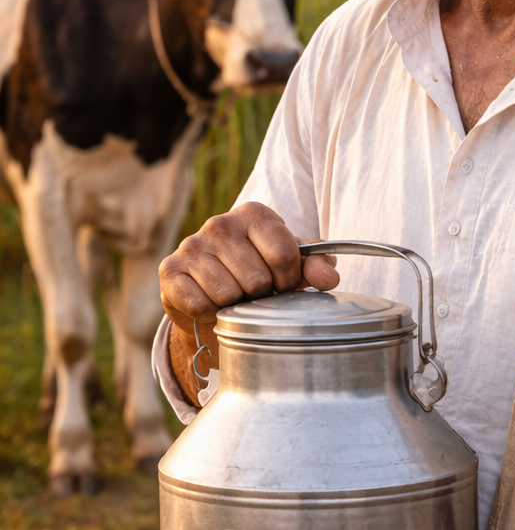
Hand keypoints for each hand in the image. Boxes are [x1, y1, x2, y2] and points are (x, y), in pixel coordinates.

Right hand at [159, 201, 338, 331]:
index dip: (290, 281)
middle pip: (258, 279)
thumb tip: (329, 279)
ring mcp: (191, 245)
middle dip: (261, 296)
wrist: (213, 299)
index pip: (285, 254)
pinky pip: (200, 304)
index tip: (283, 285)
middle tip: (254, 294)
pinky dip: (210, 314)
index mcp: (254, 214)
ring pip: (228, 294)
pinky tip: (211, 304)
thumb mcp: (293, 267)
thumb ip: (316, 267)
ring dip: (235, 307)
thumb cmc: (260, 275)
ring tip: (234, 299)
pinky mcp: (169, 270)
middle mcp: (220, 223)